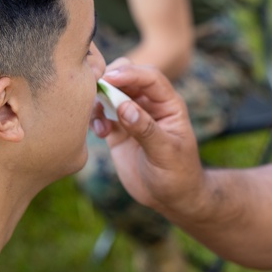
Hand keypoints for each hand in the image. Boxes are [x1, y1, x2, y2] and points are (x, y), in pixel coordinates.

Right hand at [91, 59, 204, 214]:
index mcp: (169, 104)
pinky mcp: (119, 131)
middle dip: (110, 79)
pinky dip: (95, 117)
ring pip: (112, 93)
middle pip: (128, 78)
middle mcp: (150, 105)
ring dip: (99, 100)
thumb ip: (146, 129)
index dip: (130, 74)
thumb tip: (124, 107)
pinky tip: (98, 132)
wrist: (172, 198)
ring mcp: (133, 116)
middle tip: (93, 90)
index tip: (109, 78)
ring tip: (98, 121)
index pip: (150, 78)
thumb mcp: (166, 153)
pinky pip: (102, 114)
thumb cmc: (178, 174)